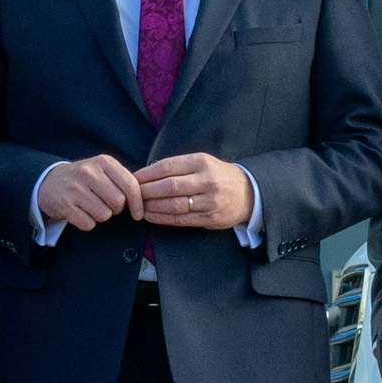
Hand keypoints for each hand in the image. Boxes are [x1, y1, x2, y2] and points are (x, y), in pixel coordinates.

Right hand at [37, 154, 141, 232]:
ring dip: (101, 216)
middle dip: (116, 209)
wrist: (48, 182)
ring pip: (104, 215)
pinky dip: (87, 223)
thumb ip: (121, 179)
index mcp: (103, 162)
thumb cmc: (83, 179)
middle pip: (118, 202)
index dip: (138, 203)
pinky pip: (88, 224)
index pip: (130, 185)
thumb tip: (143, 198)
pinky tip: (80, 213)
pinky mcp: (65, 205)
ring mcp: (75, 189)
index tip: (138, 213)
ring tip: (90, 207)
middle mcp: (88, 172)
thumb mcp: (101, 170)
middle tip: (105, 204)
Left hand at [131, 151, 254, 230]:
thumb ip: (179, 166)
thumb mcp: (203, 162)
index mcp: (201, 162)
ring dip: (152, 207)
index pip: (167, 167)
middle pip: (169, 186)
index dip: (147, 174)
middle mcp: (206, 181)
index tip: (133, 178)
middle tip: (132, 195)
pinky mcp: (209, 218)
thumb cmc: (219, 176)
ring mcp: (209, 201)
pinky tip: (151, 216)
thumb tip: (147, 173)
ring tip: (139, 207)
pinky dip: (162, 219)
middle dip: (146, 191)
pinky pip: (181, 219)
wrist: (249, 193)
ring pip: (174, 205)